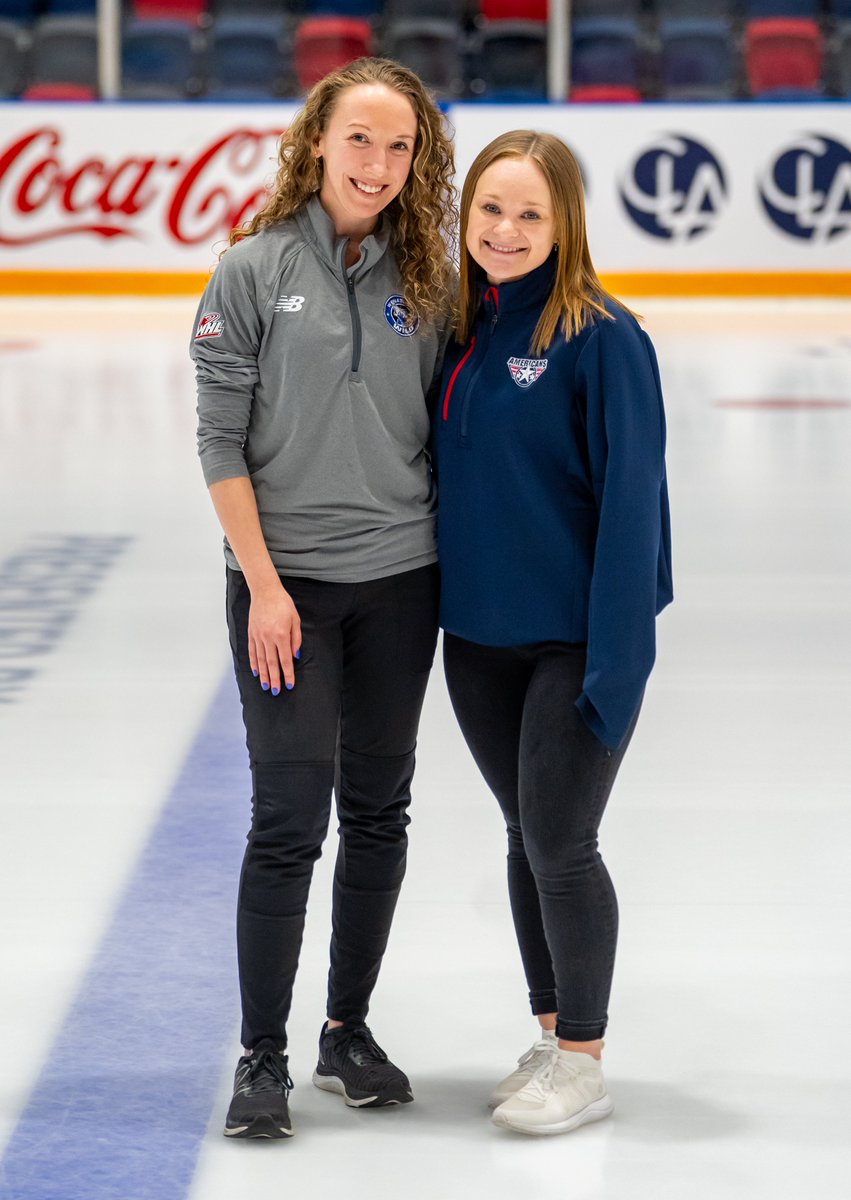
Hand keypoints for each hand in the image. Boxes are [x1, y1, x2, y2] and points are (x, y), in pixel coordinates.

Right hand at [247, 580, 301, 694]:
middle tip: (276, 692)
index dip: (288, 674)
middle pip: (271, 663)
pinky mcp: (251, 633)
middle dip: (275, 679)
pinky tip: (256, 672)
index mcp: (281, 635)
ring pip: (260, 660)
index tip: (289, 684)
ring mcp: (258, 636)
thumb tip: (295, 655)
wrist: (265, 592)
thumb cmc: (283, 604)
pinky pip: (252, 651)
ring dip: (263, 675)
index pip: (285, 660)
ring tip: (266, 686)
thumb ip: (296, 639)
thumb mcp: (295, 620)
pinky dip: (254, 663)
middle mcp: (268, 638)